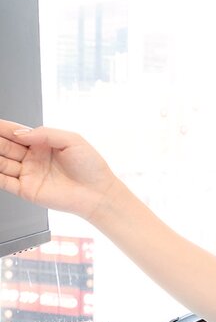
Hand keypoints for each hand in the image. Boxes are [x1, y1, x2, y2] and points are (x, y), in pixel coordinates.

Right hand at [0, 120, 119, 219]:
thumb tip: (20, 133)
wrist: (99, 193)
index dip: (2, 127)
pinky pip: (3, 181)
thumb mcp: (72, 140)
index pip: (16, 132)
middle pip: (5, 146)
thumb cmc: (91, 167)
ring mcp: (28, 174)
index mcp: (43, 143)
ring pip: (1, 162)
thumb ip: (45, 133)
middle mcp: (33, 158)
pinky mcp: (26, 190)